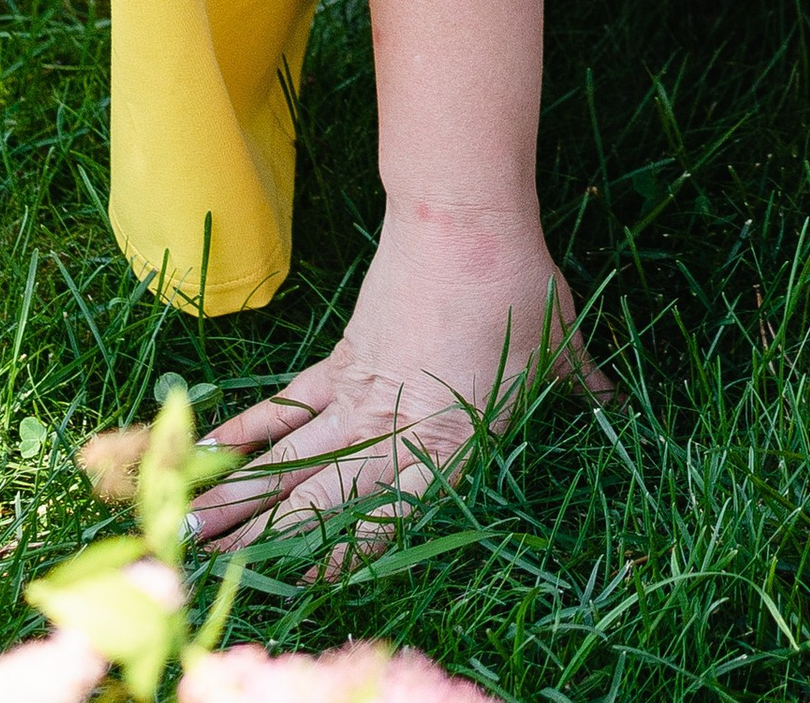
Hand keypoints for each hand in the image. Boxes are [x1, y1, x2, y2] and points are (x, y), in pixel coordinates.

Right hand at [188, 206, 606, 575]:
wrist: (466, 216)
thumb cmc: (521, 286)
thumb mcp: (562, 346)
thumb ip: (583, 386)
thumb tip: (618, 402)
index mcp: (448, 443)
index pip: (389, 520)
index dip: (345, 561)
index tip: (304, 593)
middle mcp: (393, 428)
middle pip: (318, 499)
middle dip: (265, 542)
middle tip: (206, 572)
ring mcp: (359, 393)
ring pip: (291, 459)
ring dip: (239, 497)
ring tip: (190, 531)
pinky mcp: (342, 356)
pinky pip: (288, 404)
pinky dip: (248, 430)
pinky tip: (212, 453)